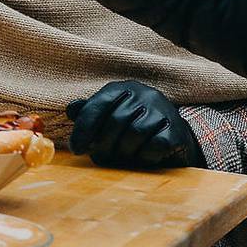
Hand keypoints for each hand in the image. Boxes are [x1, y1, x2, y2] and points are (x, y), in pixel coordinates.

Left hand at [65, 80, 203, 169]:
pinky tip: (145, 157)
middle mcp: (144, 94)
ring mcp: (162, 110)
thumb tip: (71, 110)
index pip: (97, 105)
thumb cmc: (135, 128)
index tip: (76, 149)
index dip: (83, 128)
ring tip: (124, 157)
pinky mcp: (176, 128)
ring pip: (135, 133)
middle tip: (101, 158)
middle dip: (104, 144)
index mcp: (123, 88)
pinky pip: (155, 145)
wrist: (175, 138)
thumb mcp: (111, 118)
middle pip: (115, 121)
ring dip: (125, 151)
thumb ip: (91, 114)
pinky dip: (145, 156)